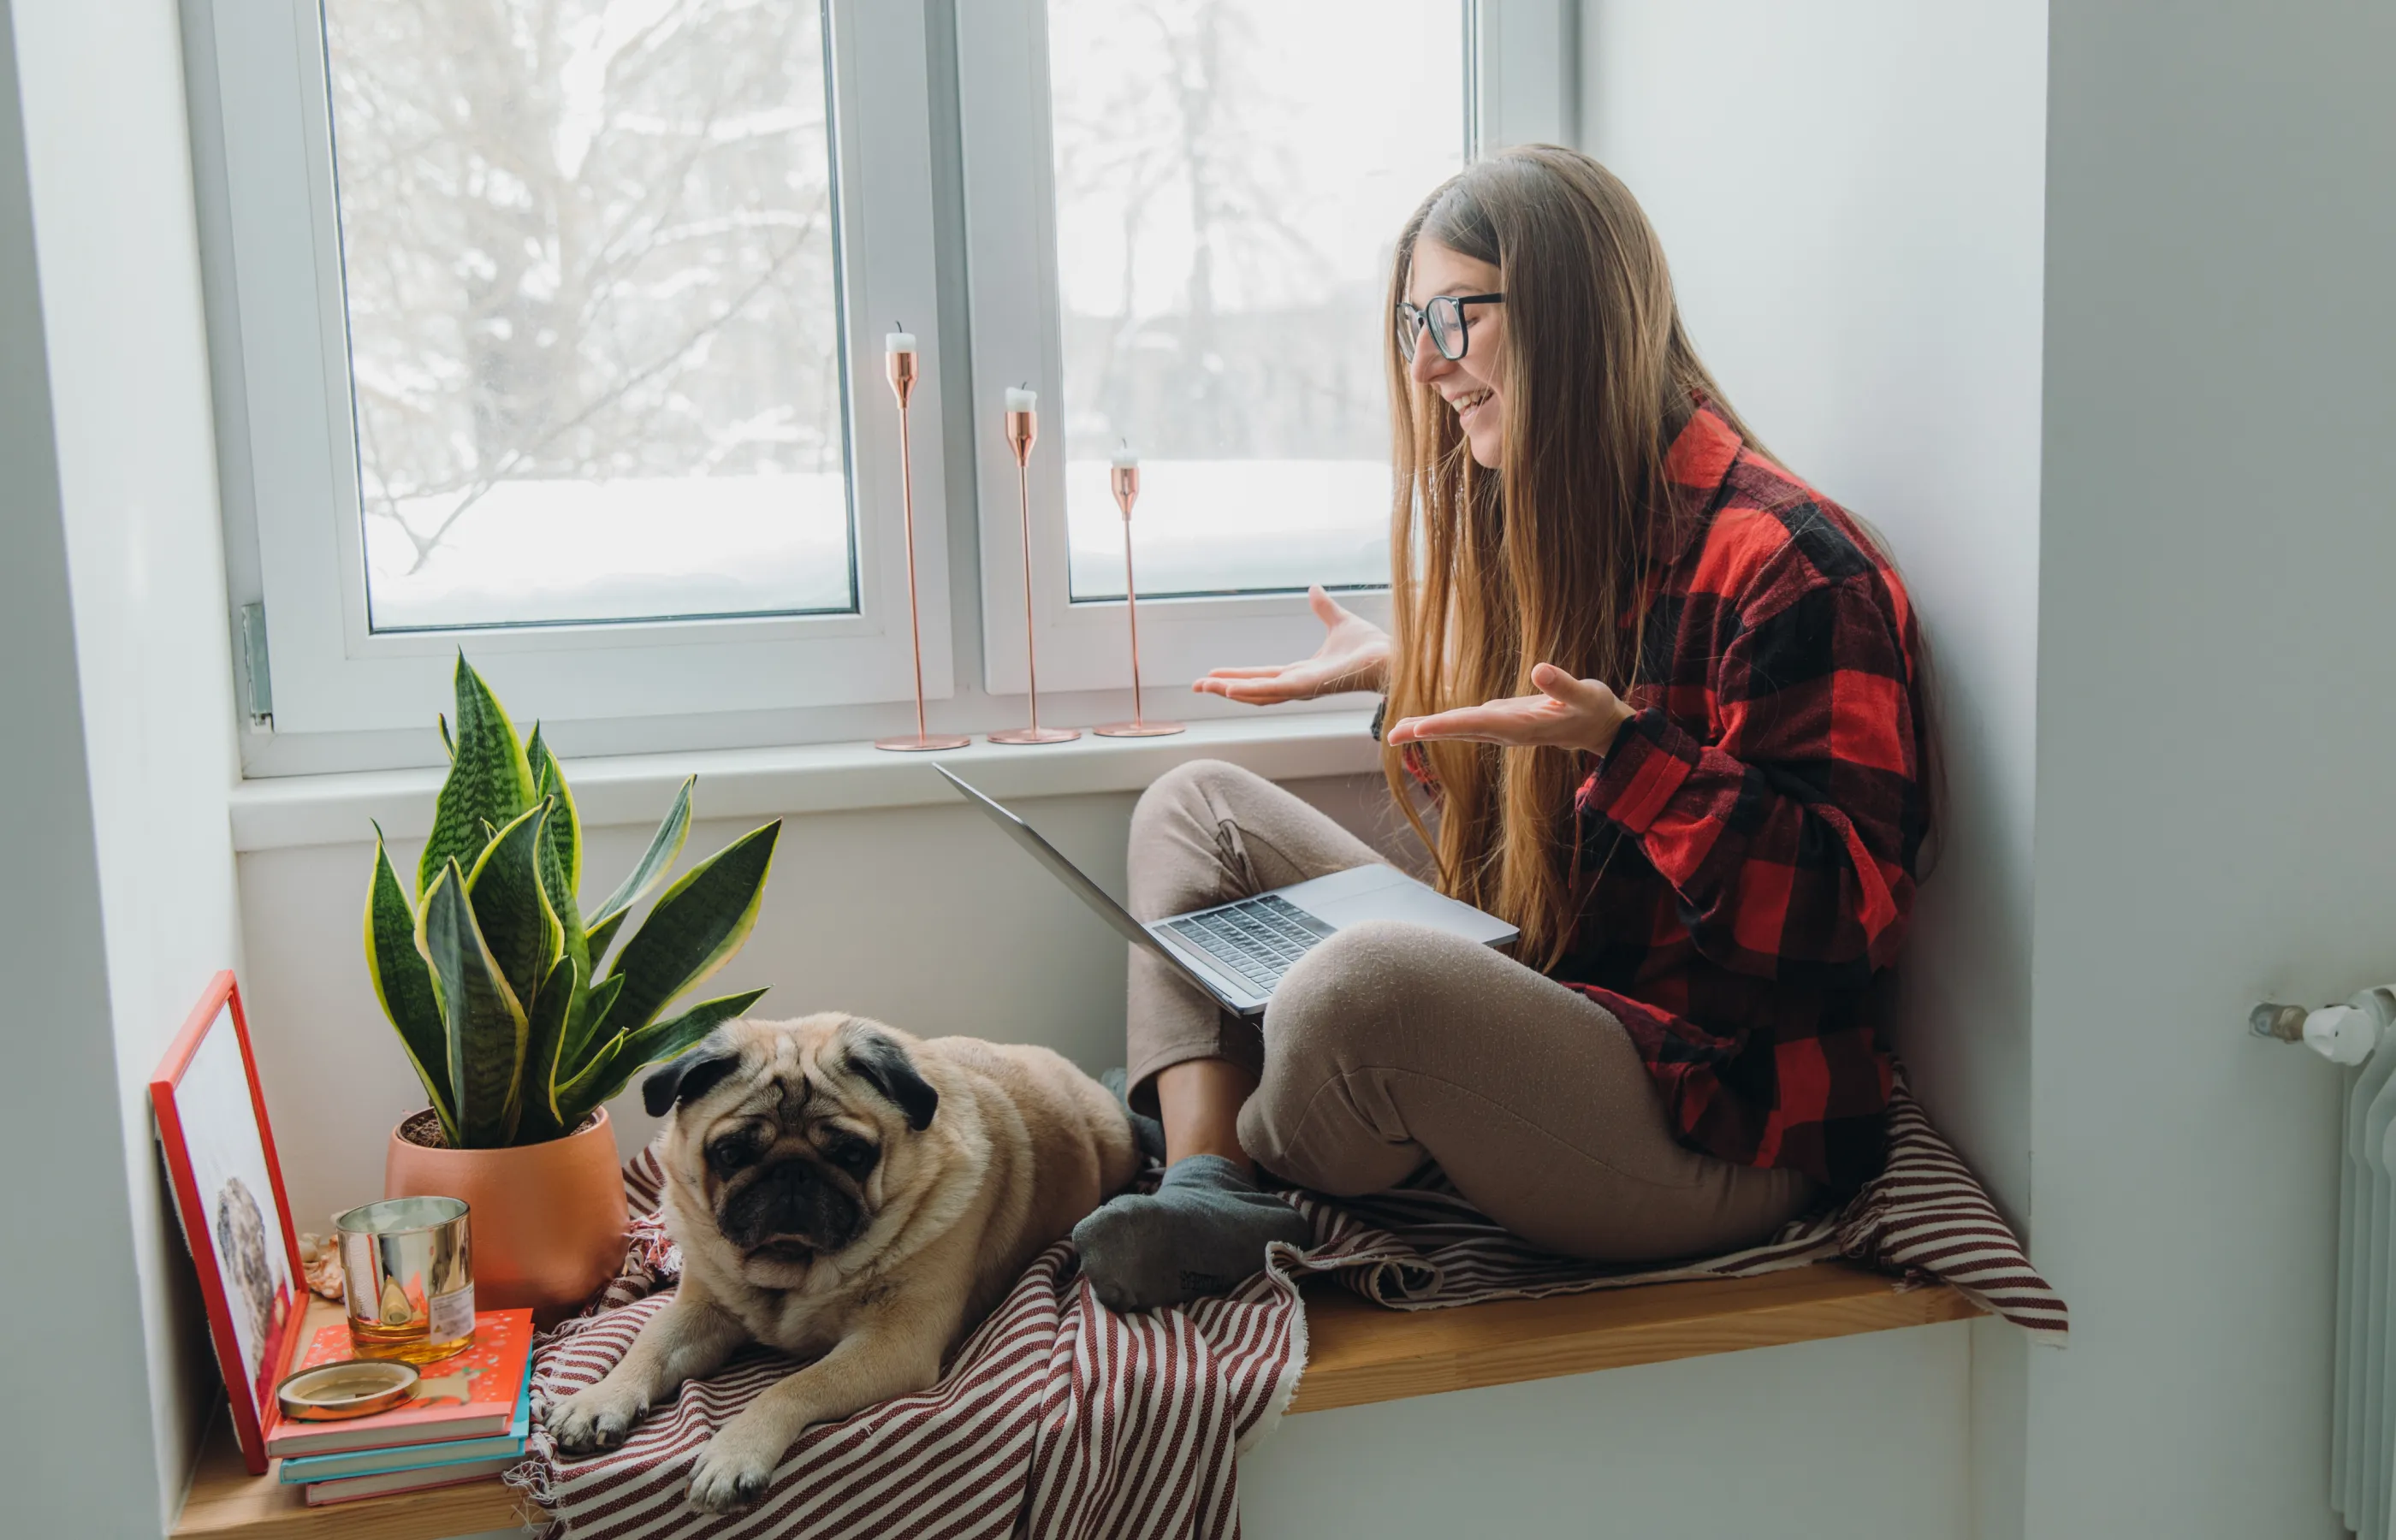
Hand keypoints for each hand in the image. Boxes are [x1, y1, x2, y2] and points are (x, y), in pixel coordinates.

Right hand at [1193, 585, 1391, 704]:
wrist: (1392, 656)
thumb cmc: (1373, 647)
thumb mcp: (1338, 621)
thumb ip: (1323, 608)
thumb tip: (1314, 589)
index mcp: (1302, 673)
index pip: (1262, 677)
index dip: (1238, 676)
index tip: (1214, 676)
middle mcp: (1299, 685)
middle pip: (1253, 690)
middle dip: (1225, 689)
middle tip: (1196, 687)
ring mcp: (1302, 689)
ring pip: (1258, 694)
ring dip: (1230, 691)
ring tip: (1205, 687)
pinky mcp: (1309, 687)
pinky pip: (1274, 691)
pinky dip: (1250, 691)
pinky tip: (1230, 689)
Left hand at [1384, 663, 1635, 755]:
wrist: (1598, 727)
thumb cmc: (1593, 708)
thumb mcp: (1585, 694)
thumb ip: (1563, 685)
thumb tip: (1539, 669)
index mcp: (1521, 726)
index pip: (1477, 724)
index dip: (1447, 725)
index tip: (1419, 729)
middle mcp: (1505, 731)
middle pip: (1458, 731)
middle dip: (1424, 732)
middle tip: (1390, 736)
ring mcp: (1501, 728)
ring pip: (1457, 729)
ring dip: (1426, 729)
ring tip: (1394, 730)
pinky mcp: (1502, 721)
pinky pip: (1465, 724)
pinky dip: (1442, 724)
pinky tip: (1424, 724)